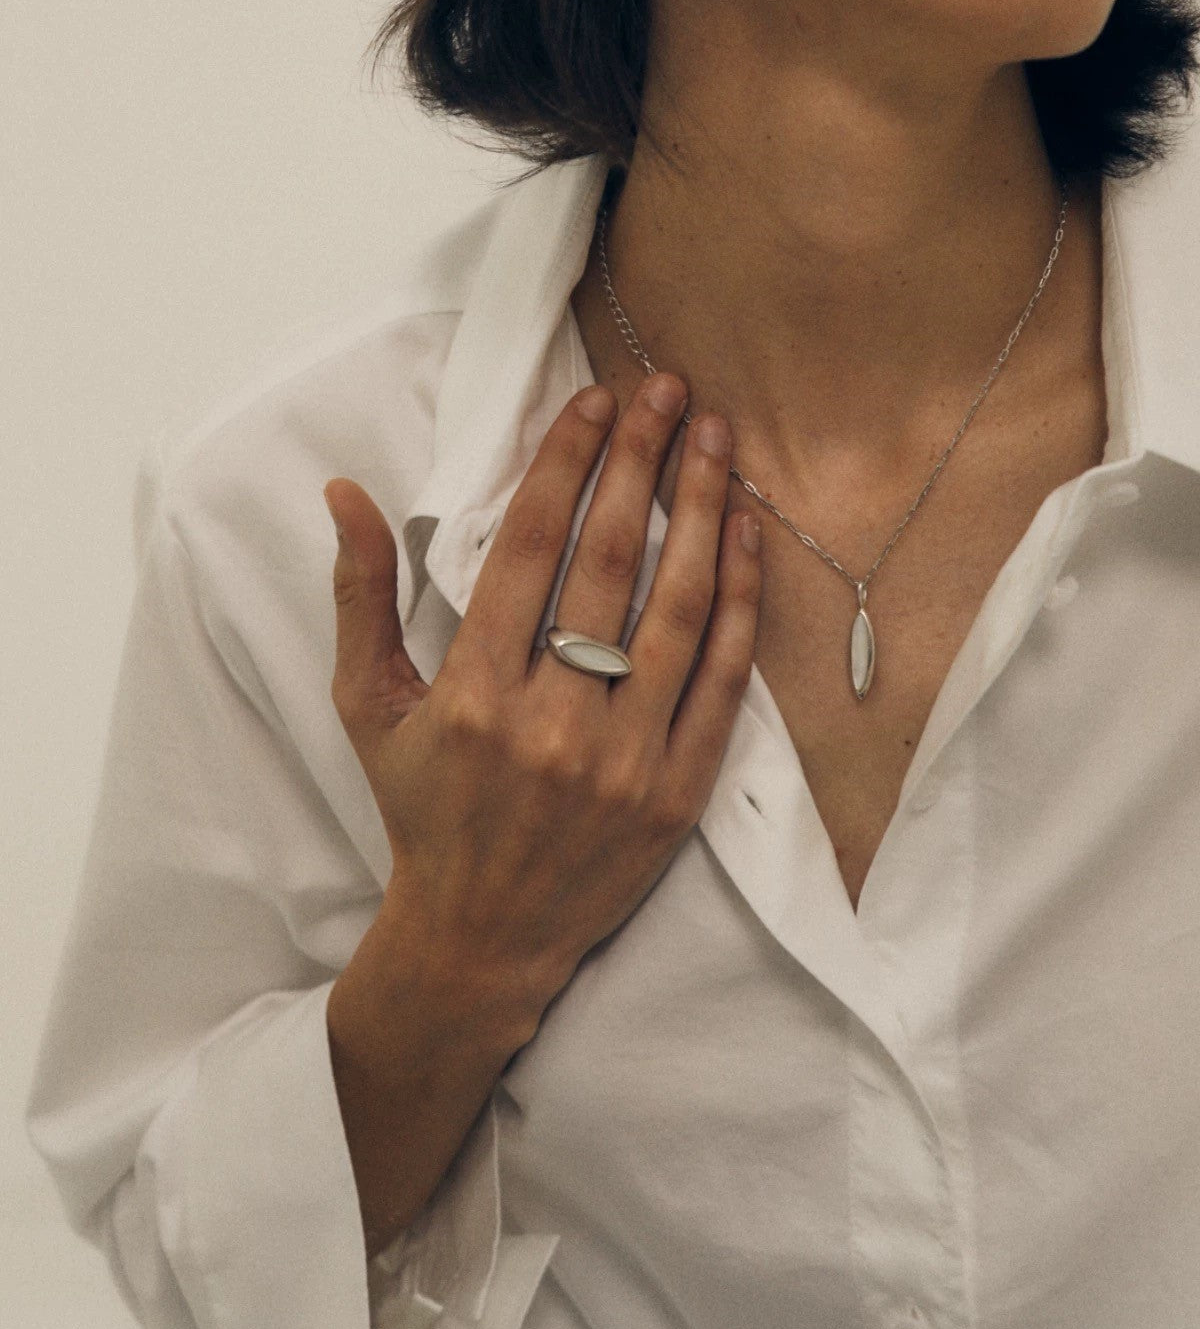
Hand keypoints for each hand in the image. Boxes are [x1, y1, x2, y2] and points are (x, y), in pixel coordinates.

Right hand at [323, 372, 761, 1041]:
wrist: (483, 937)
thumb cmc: (423, 812)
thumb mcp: (369, 710)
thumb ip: (360, 599)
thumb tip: (344, 492)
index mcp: (472, 695)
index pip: (527, 548)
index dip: (564, 463)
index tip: (594, 400)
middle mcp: (550, 724)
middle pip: (609, 563)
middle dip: (642, 461)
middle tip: (668, 390)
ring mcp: (623, 761)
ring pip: (677, 613)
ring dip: (702, 513)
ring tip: (716, 439)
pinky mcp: (677, 793)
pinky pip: (720, 682)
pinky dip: (739, 604)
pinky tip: (747, 536)